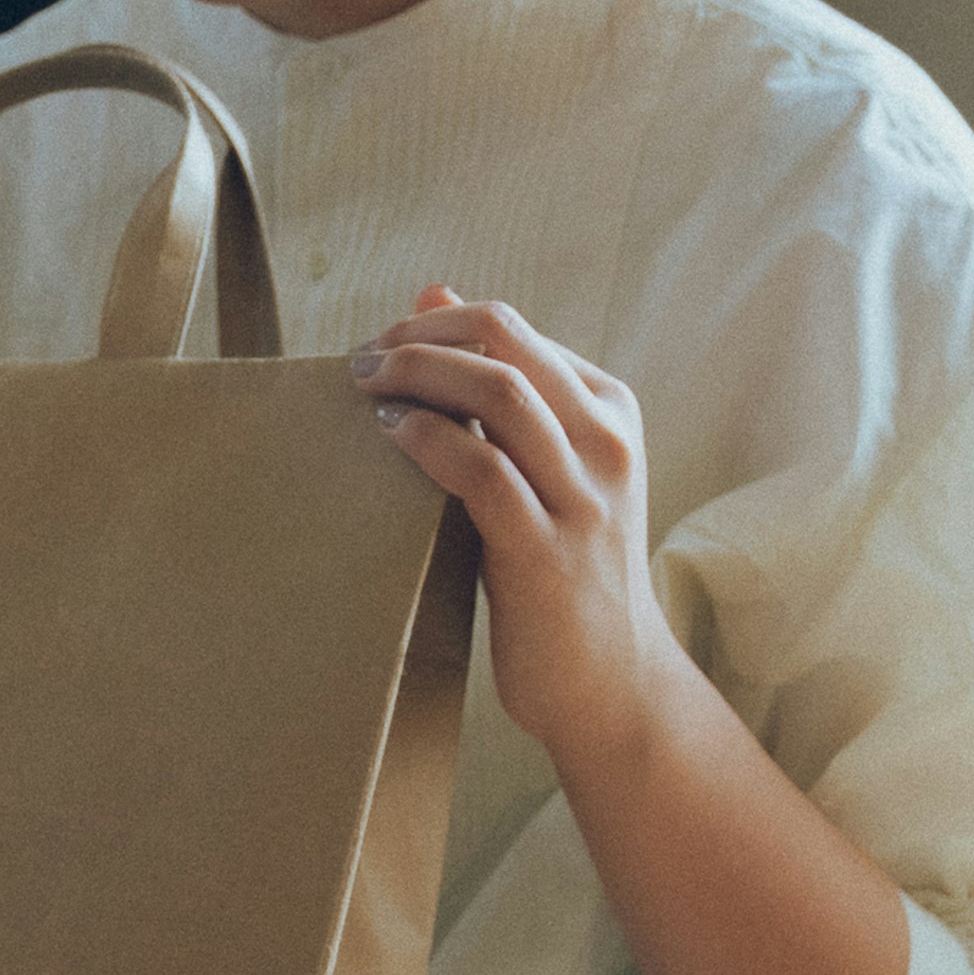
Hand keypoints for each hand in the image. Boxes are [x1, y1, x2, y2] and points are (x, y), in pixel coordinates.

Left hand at [353, 288, 665, 769]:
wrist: (612, 682)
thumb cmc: (562, 570)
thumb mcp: (544, 468)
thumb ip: (500, 387)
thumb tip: (433, 292)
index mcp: (609, 409)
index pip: (512, 329)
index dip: (432, 324)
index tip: (380, 347)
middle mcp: (605, 442)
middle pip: (503, 340)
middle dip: (416, 336)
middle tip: (360, 361)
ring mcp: (582, 496)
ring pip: (496, 392)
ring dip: (414, 375)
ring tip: (364, 388)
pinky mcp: (546, 551)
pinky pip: (481, 469)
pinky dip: (426, 439)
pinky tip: (389, 435)